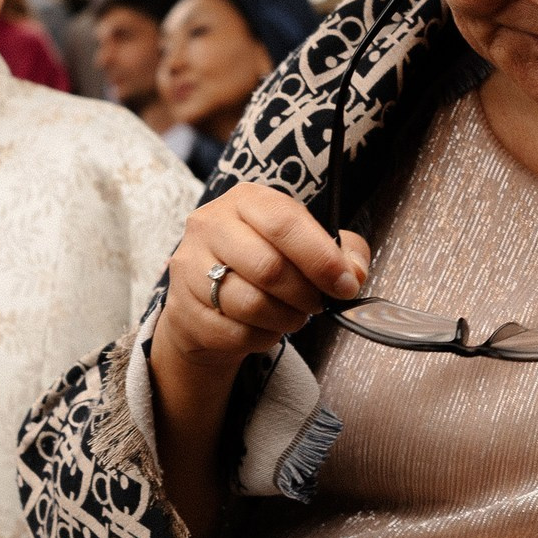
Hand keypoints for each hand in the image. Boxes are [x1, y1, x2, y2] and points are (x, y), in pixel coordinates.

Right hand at [149, 182, 371, 400]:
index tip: (345, 285)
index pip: (285, 223)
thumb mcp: (304, 244)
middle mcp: (210, 224)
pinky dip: (262, 338)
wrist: (207, 298)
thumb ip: (341, 252)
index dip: (321, 259)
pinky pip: (235, 332)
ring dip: (285, 319)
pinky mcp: (183, 307)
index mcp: (246, 199)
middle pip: (268, 267)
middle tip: (316, 304)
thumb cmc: (262, 264)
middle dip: (304, 294)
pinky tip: (267, 329)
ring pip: (250, 304)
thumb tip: (354, 274)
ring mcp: (189, 266)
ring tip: (293, 316)